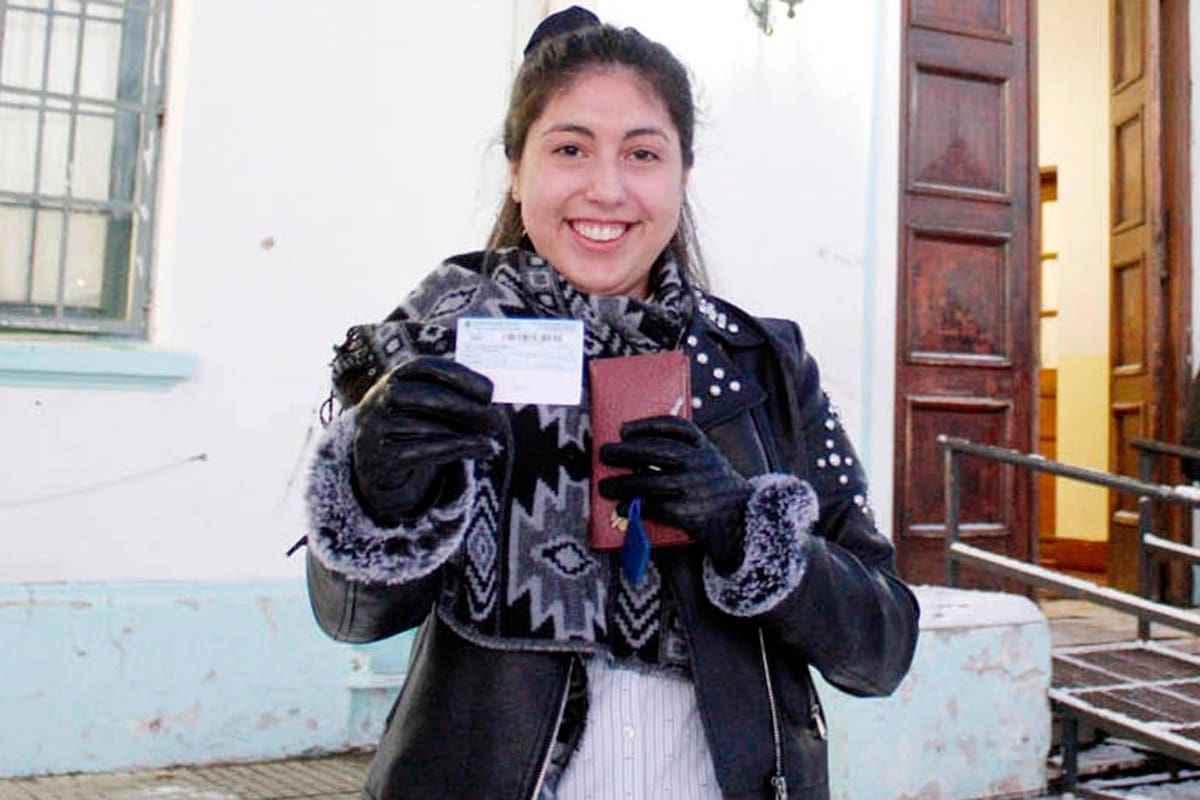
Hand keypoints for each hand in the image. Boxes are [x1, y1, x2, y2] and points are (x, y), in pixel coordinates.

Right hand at [352, 357, 504, 525]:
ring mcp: (377, 427)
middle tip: (497, 420)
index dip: (460, 375)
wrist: (373, 454)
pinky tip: (478, 449)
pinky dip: (454, 450)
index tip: (490, 390)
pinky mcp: (382, 456)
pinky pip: (421, 452)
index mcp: (396, 376)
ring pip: (427, 426)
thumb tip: (496, 400)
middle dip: (467, 408)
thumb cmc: (412, 419)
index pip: (426, 366)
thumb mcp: (426, 401)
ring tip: (489, 438)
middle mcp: (381, 397)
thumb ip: (456, 395)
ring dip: (464, 433)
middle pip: (428, 396)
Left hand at [598, 415, 751, 572]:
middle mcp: (699, 463)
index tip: (624, 429)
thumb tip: (635, 453)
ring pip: (650, 481)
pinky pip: (655, 507)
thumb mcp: (709, 463)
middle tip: (605, 453)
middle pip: (655, 451)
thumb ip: (684, 454)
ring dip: (622, 483)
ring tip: (605, 487)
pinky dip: (635, 507)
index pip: (675, 427)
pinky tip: (622, 507)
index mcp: (704, 448)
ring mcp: (694, 488)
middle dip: (625, 451)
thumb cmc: (716, 491)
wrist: (745, 522)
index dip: (646, 425)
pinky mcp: (690, 513)